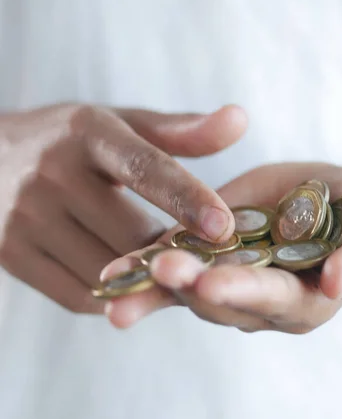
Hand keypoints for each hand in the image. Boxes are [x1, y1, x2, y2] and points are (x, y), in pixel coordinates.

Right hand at [0, 103, 245, 312]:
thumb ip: (179, 130)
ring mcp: (24, 218)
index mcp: (86, 133)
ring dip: (144, 280)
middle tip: (201, 261)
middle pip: (131, 234)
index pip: (143, 168)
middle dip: (172, 253)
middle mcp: (51, 174)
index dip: (187, 198)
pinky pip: (78, 296)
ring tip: (165, 271)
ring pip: (107, 272)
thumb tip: (240, 121)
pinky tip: (123, 281)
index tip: (223, 228)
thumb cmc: (66, 142)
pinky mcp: (9, 254)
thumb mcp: (117, 124)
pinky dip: (111, 296)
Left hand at [102, 162, 341, 332]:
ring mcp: (229, 284)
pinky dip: (141, 273)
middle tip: (159, 270)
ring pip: (189, 293)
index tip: (212, 283)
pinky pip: (172, 273)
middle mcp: (261, 302)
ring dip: (154, 288)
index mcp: (305, 299)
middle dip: (190, 288)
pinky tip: (112, 272)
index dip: (245, 292)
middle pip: (222, 303)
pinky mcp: (205, 263)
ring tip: (117, 279)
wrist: (332, 200)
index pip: (274, 301)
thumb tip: (341, 282)